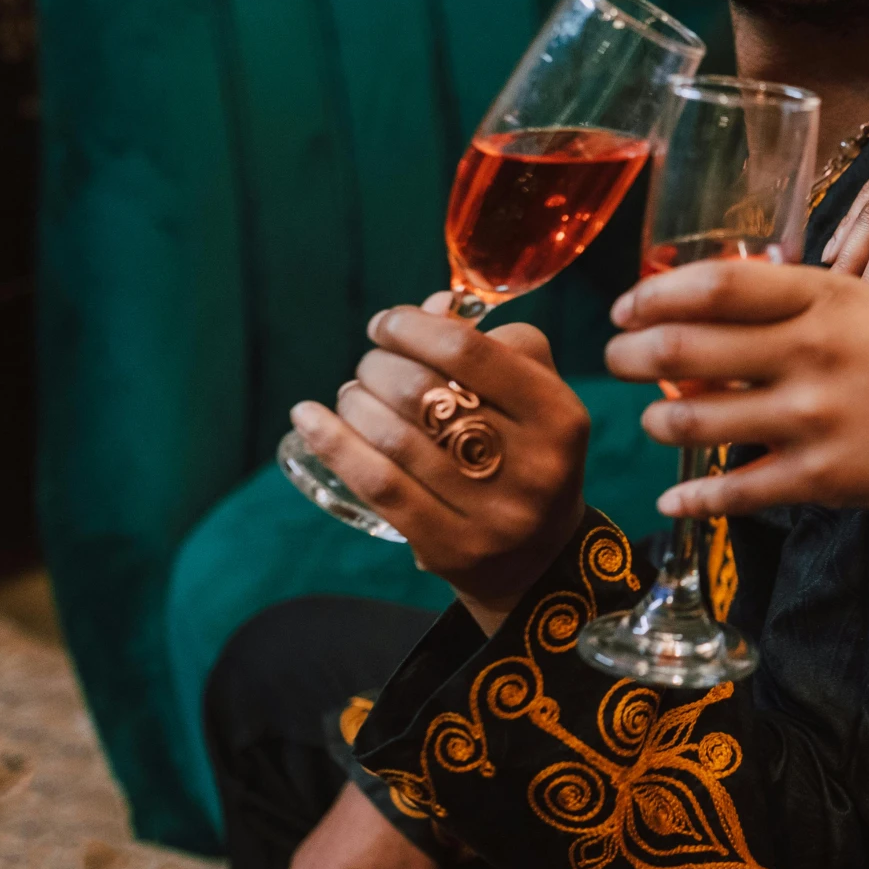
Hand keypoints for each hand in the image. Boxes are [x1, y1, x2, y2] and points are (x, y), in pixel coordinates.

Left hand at [288, 293, 590, 633]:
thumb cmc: (527, 455)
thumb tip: (429, 309)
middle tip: (370, 366)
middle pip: (425, 393)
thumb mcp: (537, 397)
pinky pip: (378, 485)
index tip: (387, 324)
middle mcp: (533, 466)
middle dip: (379, 366)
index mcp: (559, 416)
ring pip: (395, 439)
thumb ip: (494, 345)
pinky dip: (333, 444)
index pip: (470, 352)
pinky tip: (309, 419)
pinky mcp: (451, 547)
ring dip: (355, 403)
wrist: (541, 559)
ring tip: (352, 394)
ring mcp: (492, 513)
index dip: (413, 328)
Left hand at [607, 261, 868, 538]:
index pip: (717, 282)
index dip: (656, 293)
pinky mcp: (824, 478)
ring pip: (699, 418)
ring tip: (650, 419)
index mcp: (832, 298)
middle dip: (634, 355)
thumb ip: (815, 300)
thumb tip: (738, 293)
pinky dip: (695, 496)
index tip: (626, 305)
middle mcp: (816, 352)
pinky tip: (673, 497)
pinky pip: (736, 489)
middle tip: (615, 359)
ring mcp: (816, 417)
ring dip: (659, 421)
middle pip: (690, 345)